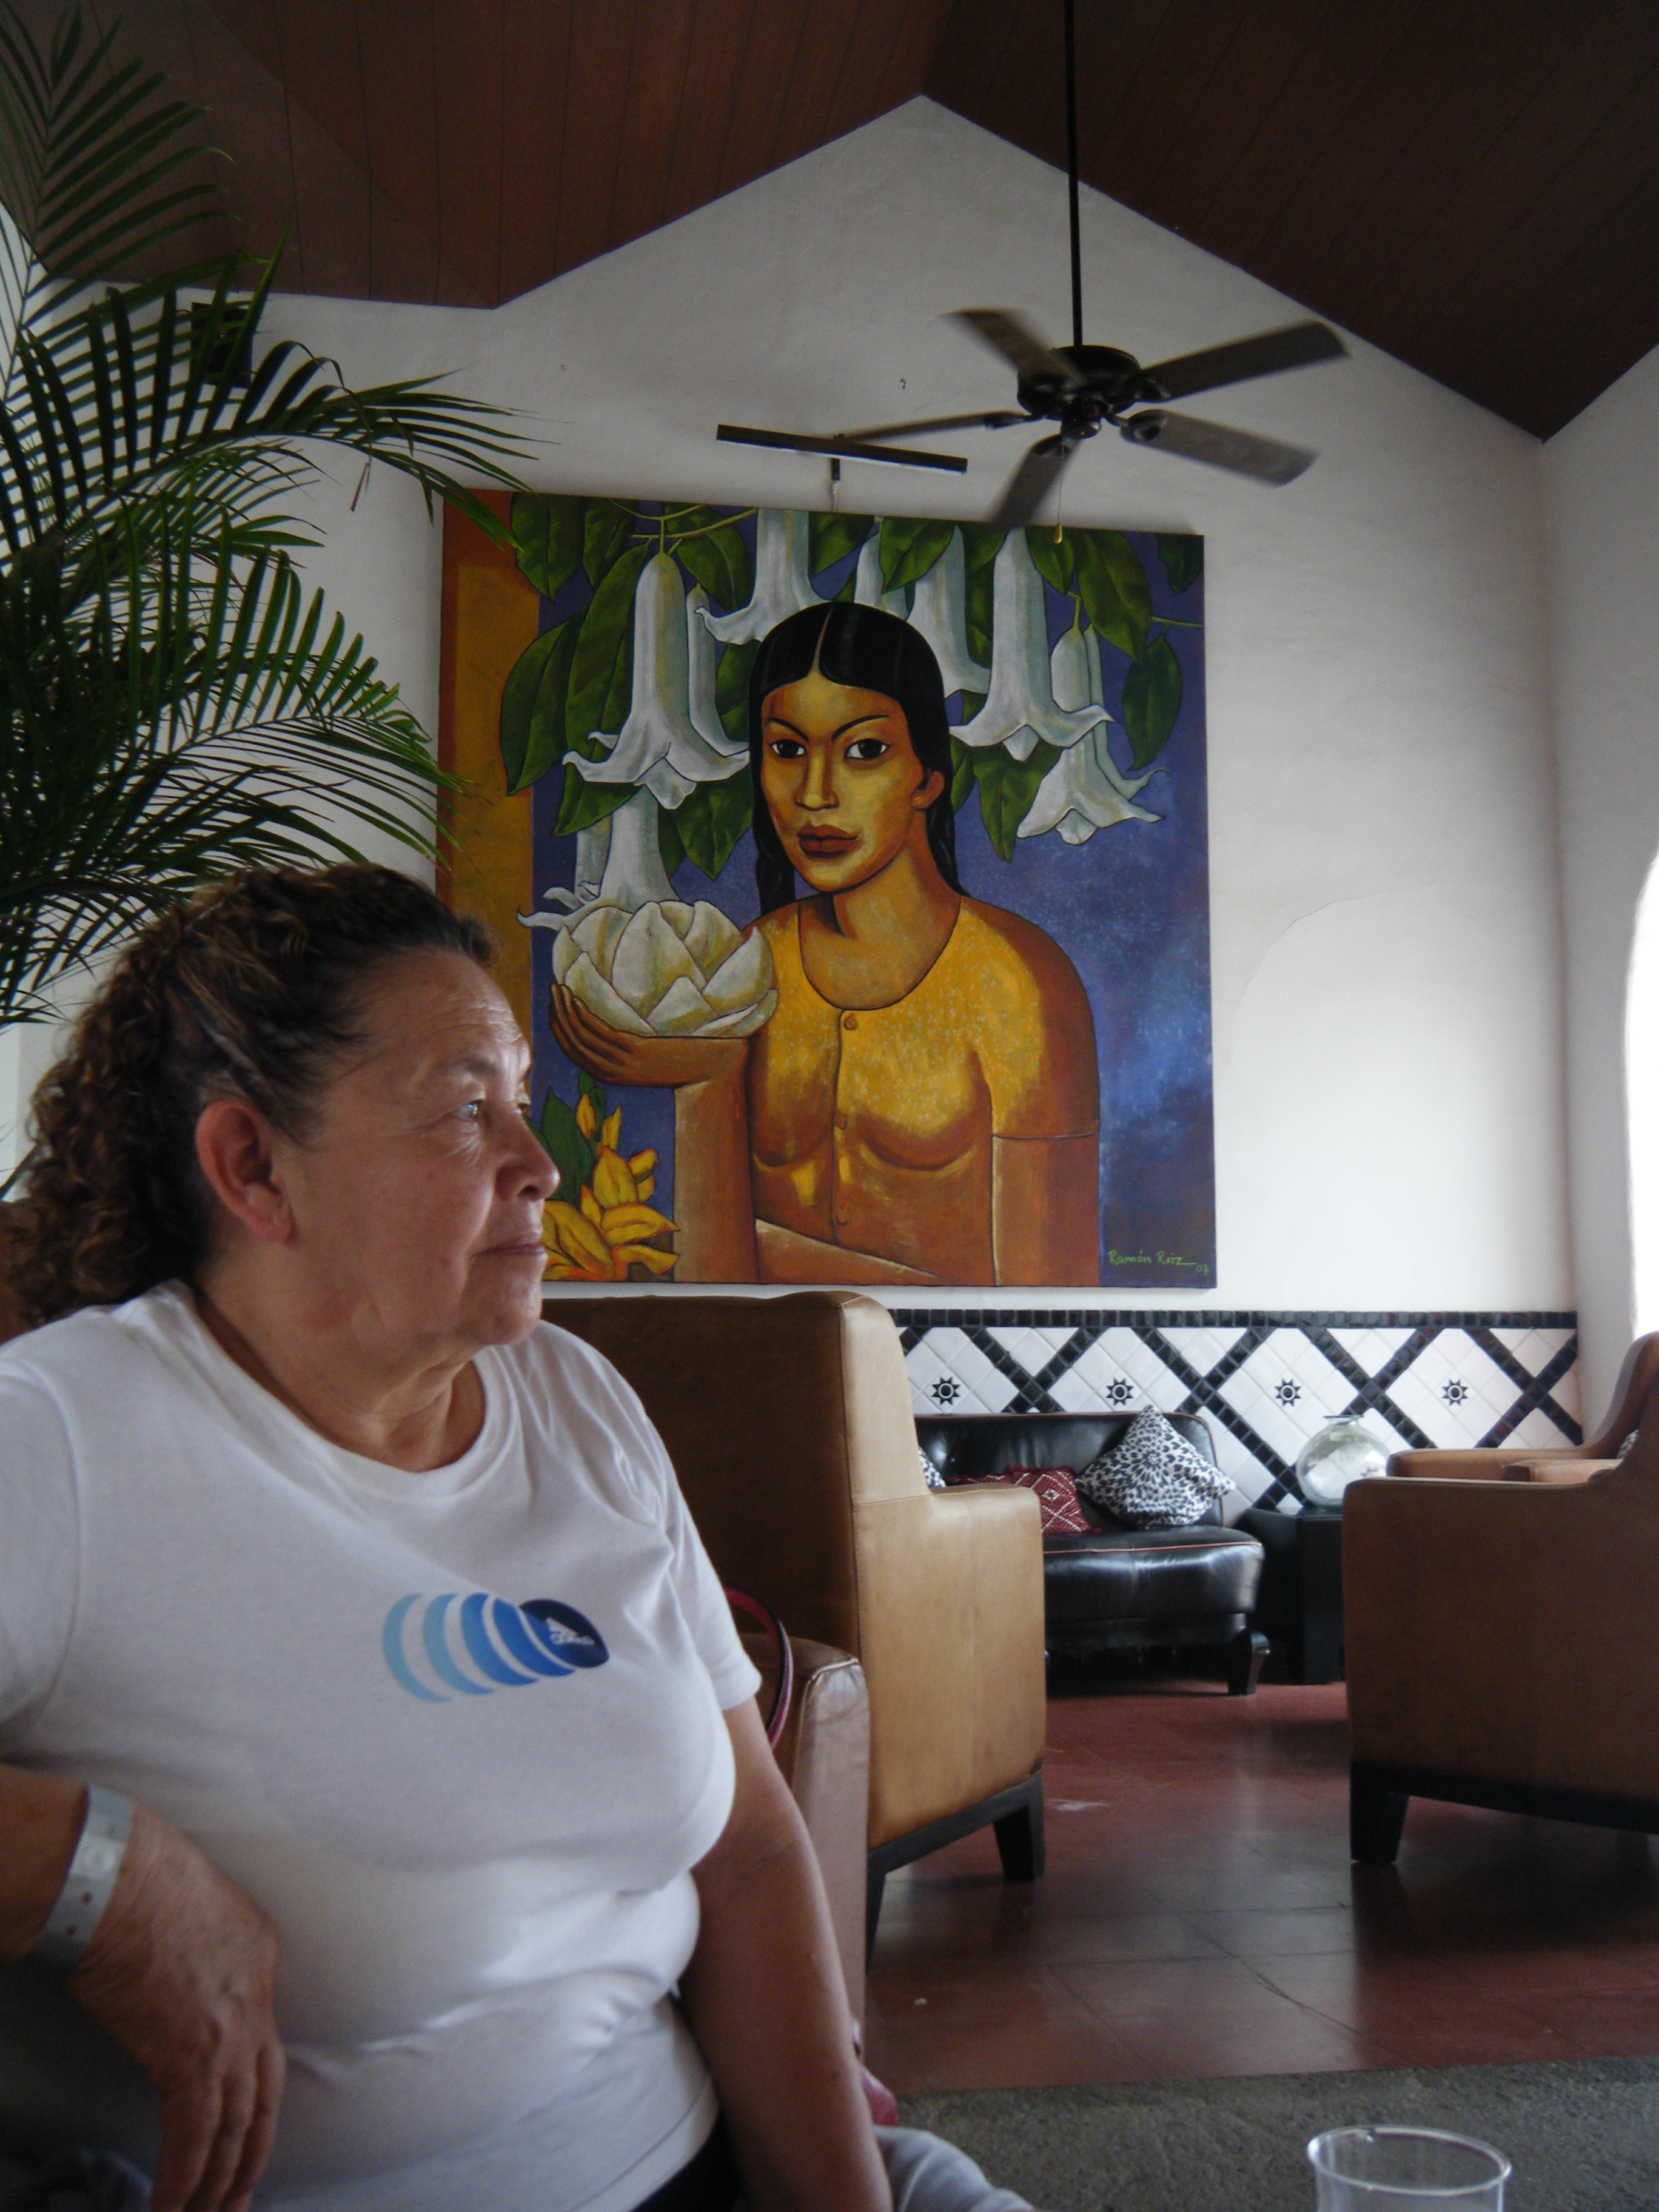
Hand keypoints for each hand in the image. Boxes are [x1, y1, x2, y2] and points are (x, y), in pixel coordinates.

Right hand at [68, 1803, 283, 2211]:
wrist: (120, 1877)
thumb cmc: (140, 1881)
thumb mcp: (194, 1911)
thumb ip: (200, 1954)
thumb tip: (175, 1990)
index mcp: (262, 1956)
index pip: (265, 2042)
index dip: (254, 2092)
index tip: (240, 2127)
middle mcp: (259, 1998)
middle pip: (266, 2094)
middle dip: (252, 2152)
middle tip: (237, 2198)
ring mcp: (229, 2030)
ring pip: (235, 2125)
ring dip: (216, 2179)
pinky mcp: (190, 2055)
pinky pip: (194, 2135)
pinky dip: (183, 2176)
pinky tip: (170, 2206)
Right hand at [550, 981, 748, 1088]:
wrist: (712, 1067)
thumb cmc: (683, 1056)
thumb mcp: (648, 1055)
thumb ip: (627, 1044)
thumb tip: (611, 1020)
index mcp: (610, 1075)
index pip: (572, 1051)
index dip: (558, 1027)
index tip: (553, 1005)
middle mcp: (611, 1072)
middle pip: (572, 1043)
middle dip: (557, 1016)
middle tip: (552, 990)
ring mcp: (622, 1063)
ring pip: (581, 1036)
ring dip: (565, 1011)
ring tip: (560, 988)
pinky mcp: (634, 1051)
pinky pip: (600, 1032)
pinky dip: (583, 1015)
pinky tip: (577, 997)